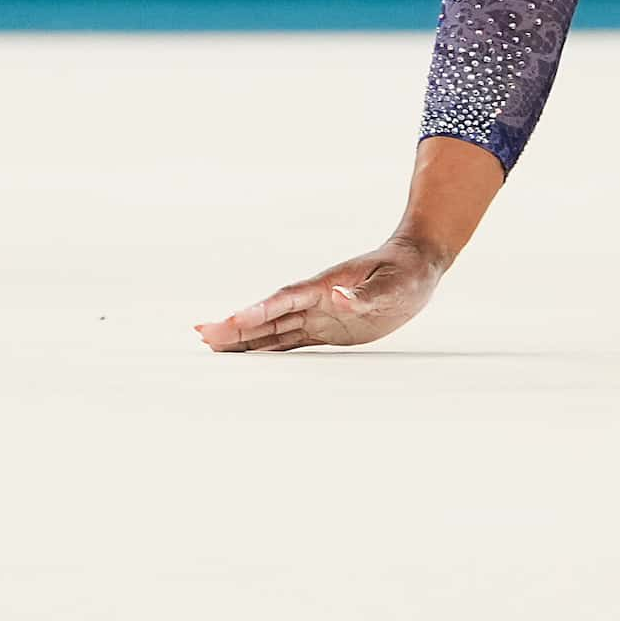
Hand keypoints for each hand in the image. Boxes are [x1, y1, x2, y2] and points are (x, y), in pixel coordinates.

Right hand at [195, 242, 447, 352]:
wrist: (417, 264)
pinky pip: (290, 340)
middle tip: (202, 334)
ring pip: (273, 329)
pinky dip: (267, 348)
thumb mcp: (394, 286)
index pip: (285, 299)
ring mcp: (318, 314)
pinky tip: (248, 357)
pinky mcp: (327, 328)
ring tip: (211, 346)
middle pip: (269, 315)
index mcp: (327, 285)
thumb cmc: (407, 272)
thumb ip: (365, 296)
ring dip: (245, 339)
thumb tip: (336, 298)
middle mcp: (316, 300)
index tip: (231, 320)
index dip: (258, 310)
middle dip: (237, 326)